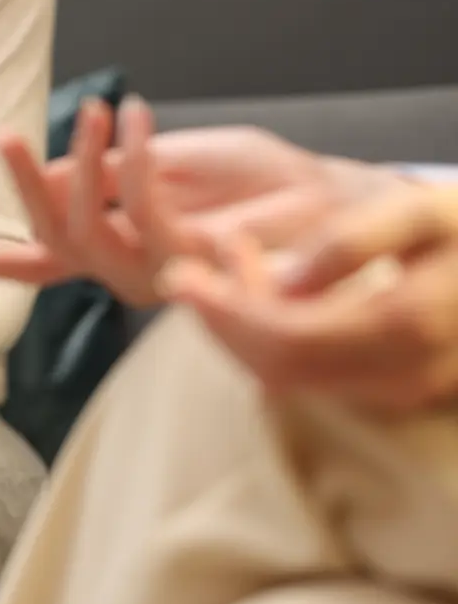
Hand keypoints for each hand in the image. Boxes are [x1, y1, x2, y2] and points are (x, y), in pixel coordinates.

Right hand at [0, 96, 407, 304]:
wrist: (318, 198)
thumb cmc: (245, 181)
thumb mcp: (161, 163)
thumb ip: (107, 175)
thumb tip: (49, 173)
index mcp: (111, 248)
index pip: (38, 262)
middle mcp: (123, 270)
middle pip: (48, 241)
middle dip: (20, 188)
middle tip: (3, 132)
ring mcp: (153, 272)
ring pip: (84, 232)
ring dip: (81, 165)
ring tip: (97, 110)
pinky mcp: (189, 260)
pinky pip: (140, 209)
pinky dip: (133, 157)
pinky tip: (138, 116)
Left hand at [163, 184, 457, 412]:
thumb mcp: (423, 212)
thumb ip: (355, 243)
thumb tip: (285, 283)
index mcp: (401, 325)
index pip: (282, 339)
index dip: (222, 311)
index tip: (180, 274)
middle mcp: (397, 374)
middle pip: (274, 367)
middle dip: (220, 322)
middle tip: (189, 271)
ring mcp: (397, 391)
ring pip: (288, 379)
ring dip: (239, 329)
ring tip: (229, 264)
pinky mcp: (393, 391)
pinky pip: (312, 378)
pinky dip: (270, 340)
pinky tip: (266, 292)